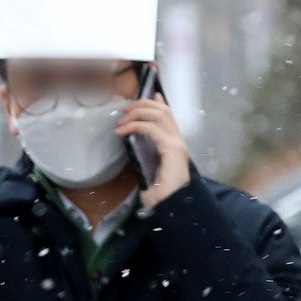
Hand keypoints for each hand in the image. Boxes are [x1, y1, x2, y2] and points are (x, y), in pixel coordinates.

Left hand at [115, 93, 190, 208]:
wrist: (171, 206)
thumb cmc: (160, 194)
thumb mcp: (148, 169)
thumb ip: (144, 155)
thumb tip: (132, 145)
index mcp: (174, 145)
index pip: (168, 116)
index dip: (157, 102)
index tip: (146, 94)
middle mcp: (178, 141)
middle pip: (164, 110)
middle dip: (143, 104)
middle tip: (125, 109)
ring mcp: (177, 144)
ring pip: (160, 114)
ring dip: (138, 112)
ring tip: (122, 120)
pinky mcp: (172, 149)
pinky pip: (152, 129)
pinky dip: (135, 126)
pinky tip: (122, 131)